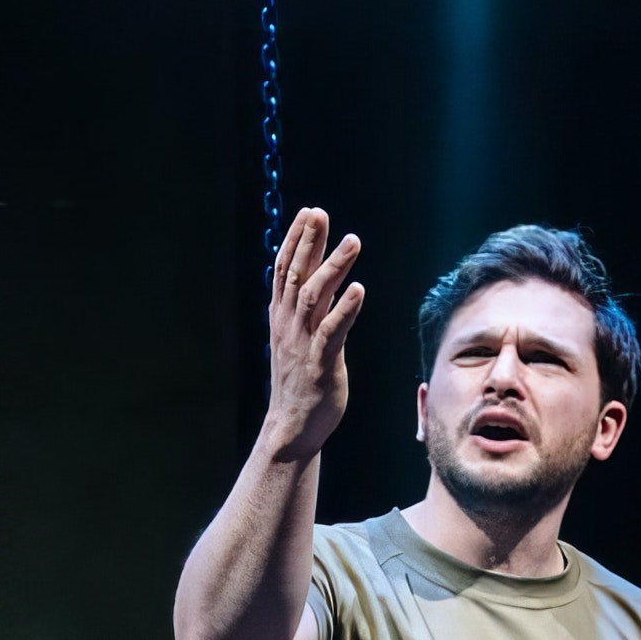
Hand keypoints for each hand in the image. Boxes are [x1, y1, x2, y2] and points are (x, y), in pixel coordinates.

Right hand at [263, 207, 365, 462]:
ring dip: (333, 267)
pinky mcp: (320, 364)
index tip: (309, 212)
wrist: (291, 427)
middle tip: (321, 213)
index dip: (296, 239)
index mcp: (282, 316)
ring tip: (352, 241)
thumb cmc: (300, 380)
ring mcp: (302, 343)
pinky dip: (345, 309)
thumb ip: (309, 307)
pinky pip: (331, 332)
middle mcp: (288, 325)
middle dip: (308, 242)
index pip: (284, 269)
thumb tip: (323, 277)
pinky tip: (358, 289)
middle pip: (296, 275)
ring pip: (314, 296)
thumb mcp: (300, 336)